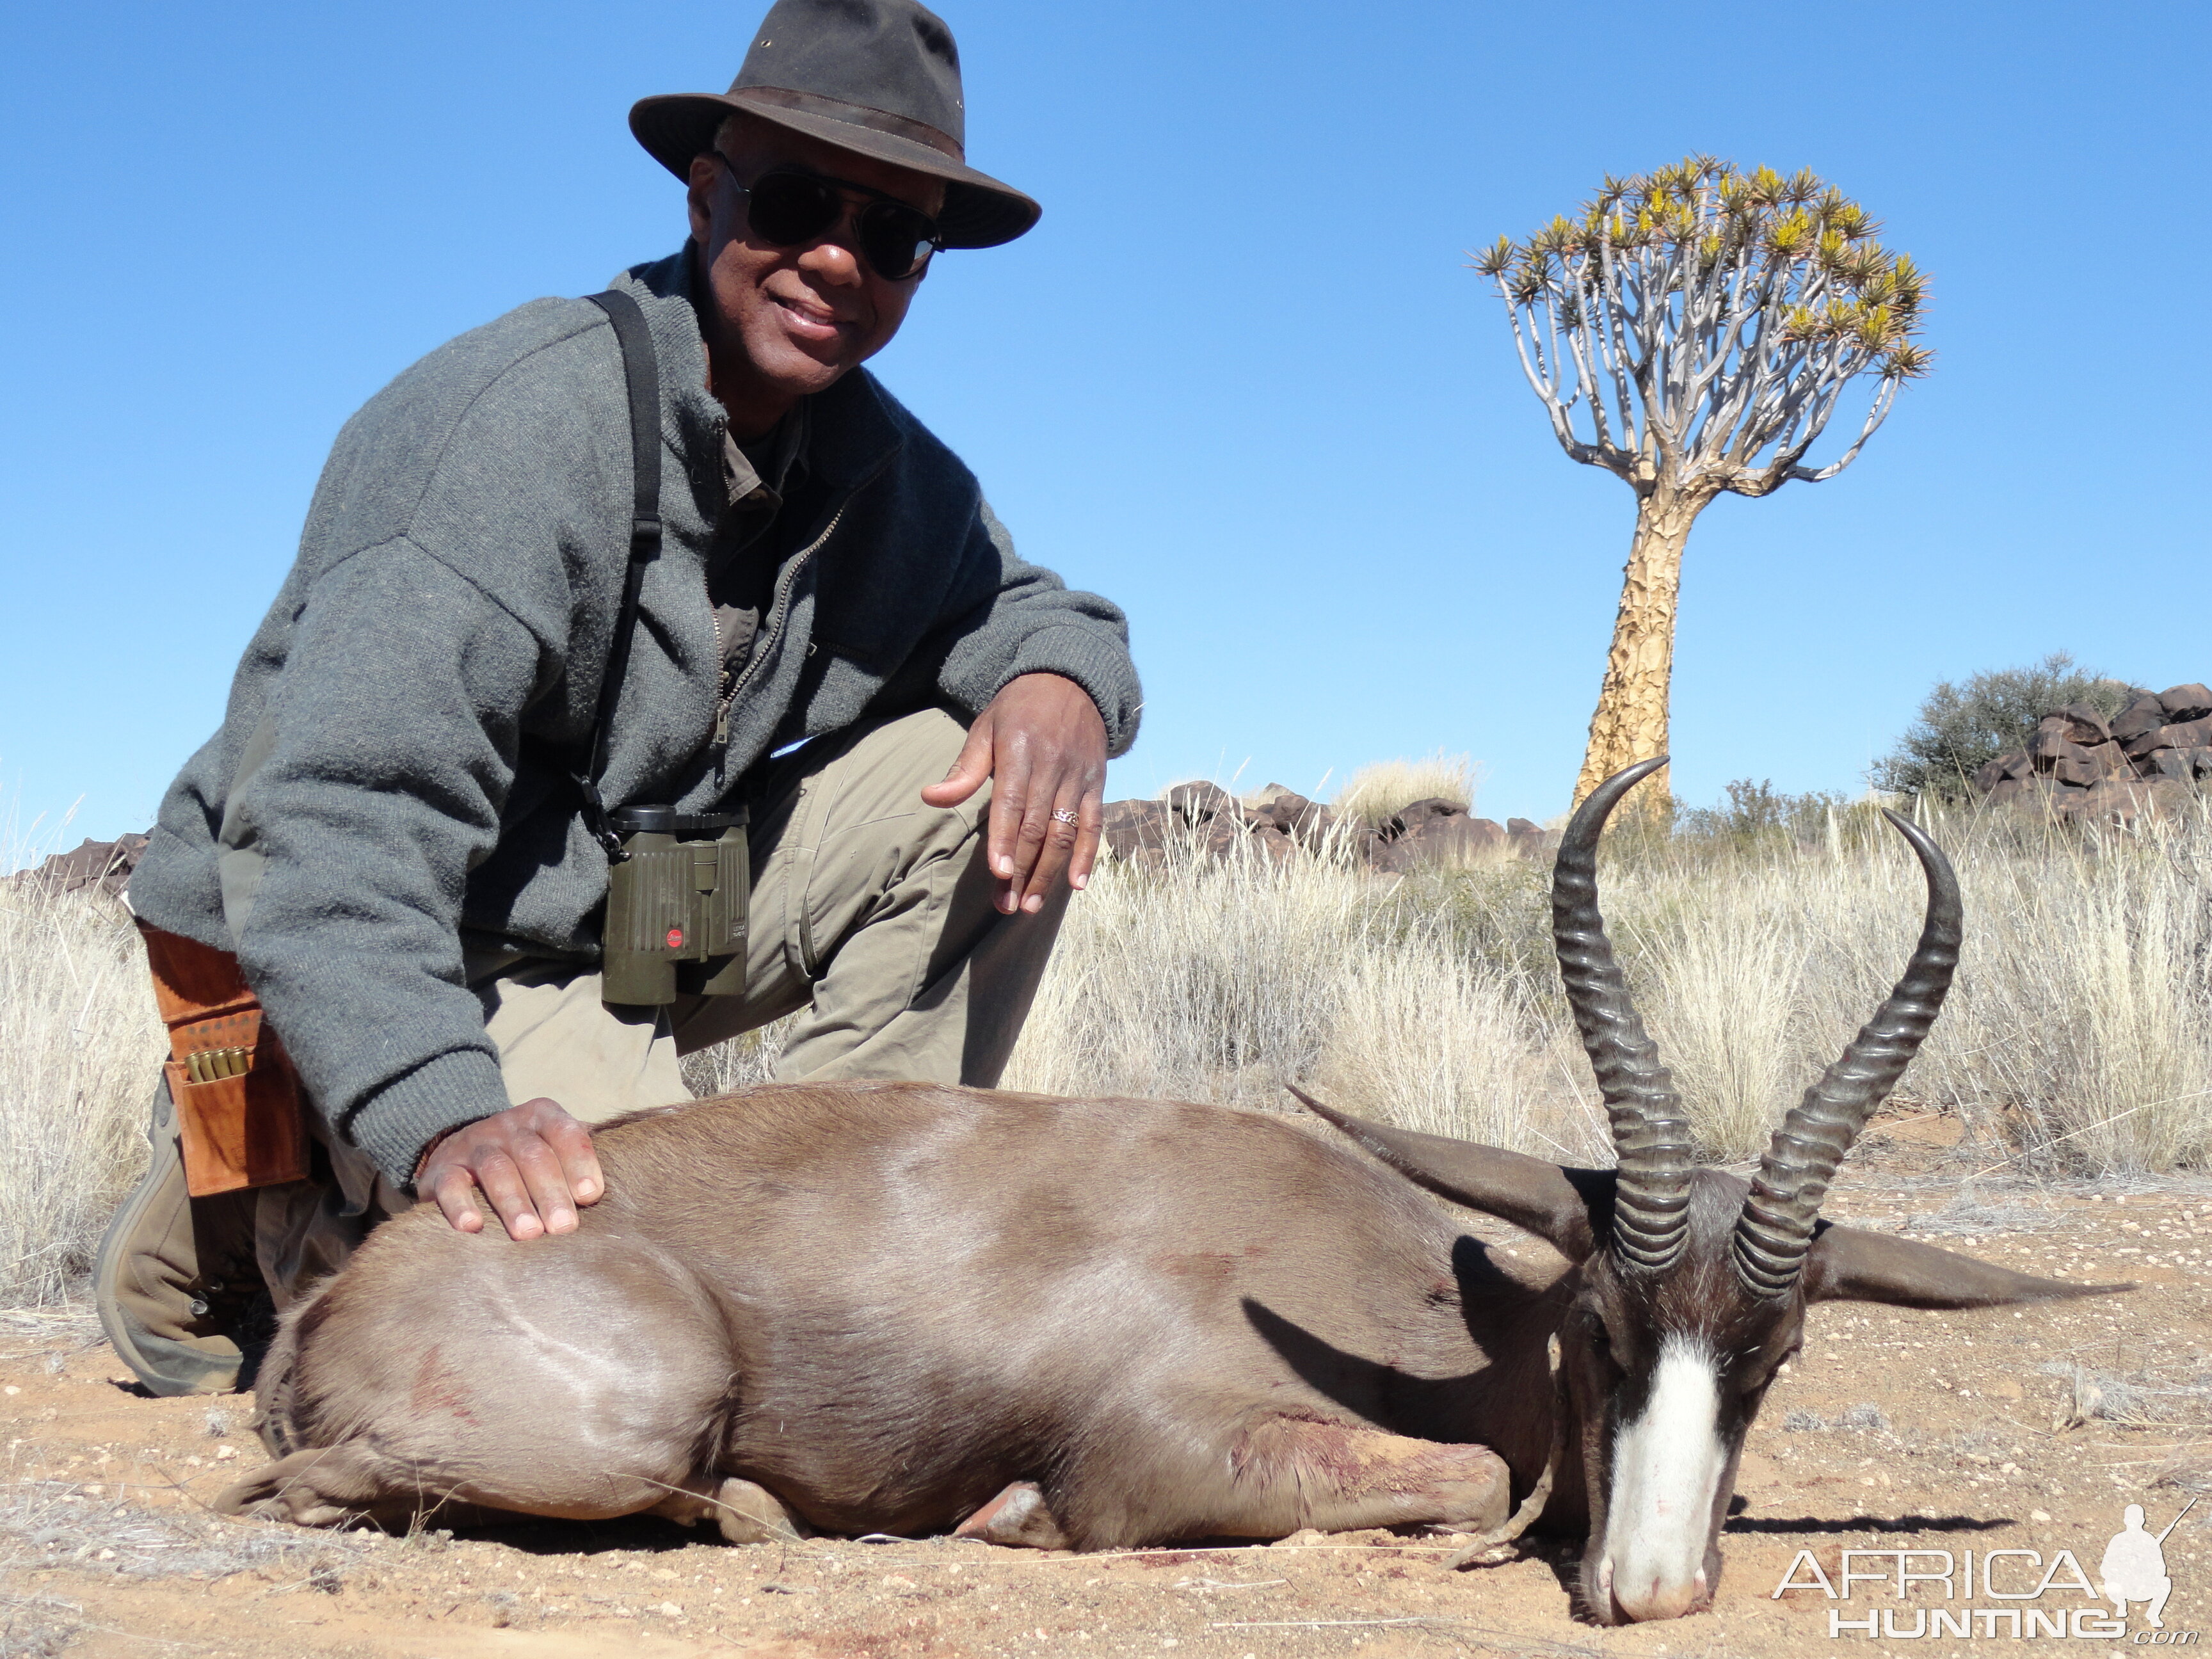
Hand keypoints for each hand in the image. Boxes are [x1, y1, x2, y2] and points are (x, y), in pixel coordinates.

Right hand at [417, 1098, 604, 1239]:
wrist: (460, 1151)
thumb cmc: (527, 1160)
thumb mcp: (555, 1147)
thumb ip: (585, 1159)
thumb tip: (636, 1175)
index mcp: (543, 1117)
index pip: (567, 1133)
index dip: (579, 1162)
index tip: (591, 1195)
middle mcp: (508, 1126)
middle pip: (533, 1155)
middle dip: (551, 1192)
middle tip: (564, 1227)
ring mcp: (474, 1145)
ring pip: (496, 1169)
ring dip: (514, 1203)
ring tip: (528, 1233)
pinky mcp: (443, 1170)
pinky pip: (451, 1185)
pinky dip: (461, 1206)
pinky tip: (473, 1227)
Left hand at [921, 672, 1106, 914]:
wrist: (1070, 681)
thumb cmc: (1018, 711)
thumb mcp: (985, 729)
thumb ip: (964, 769)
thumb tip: (930, 797)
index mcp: (1021, 751)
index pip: (1012, 803)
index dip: (1006, 840)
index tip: (999, 873)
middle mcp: (1053, 766)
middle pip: (1037, 826)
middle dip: (1022, 869)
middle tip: (1007, 904)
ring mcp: (1077, 776)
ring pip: (1065, 832)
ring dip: (1049, 872)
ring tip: (1031, 904)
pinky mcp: (1096, 783)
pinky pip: (1094, 823)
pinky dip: (1087, 855)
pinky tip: (1076, 884)